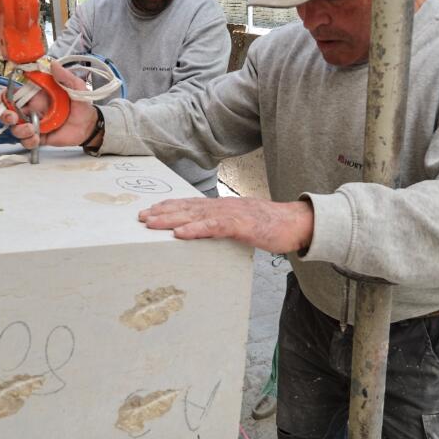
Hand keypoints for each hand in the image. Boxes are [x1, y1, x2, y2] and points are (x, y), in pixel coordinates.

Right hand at [0, 60, 98, 147]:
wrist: (89, 124)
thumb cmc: (80, 103)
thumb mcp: (76, 87)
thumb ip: (65, 76)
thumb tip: (53, 64)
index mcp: (35, 95)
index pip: (12, 94)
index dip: (0, 96)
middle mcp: (30, 109)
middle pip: (7, 112)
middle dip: (4, 115)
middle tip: (12, 117)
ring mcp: (33, 124)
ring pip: (14, 128)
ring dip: (18, 130)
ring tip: (32, 129)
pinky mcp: (38, 138)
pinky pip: (26, 142)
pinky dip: (28, 141)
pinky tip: (37, 138)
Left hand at [138, 198, 313, 254]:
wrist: (298, 223)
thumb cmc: (273, 226)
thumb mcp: (244, 224)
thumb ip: (226, 226)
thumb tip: (210, 232)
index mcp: (224, 207)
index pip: (191, 205)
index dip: (170, 207)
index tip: (150, 212)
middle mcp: (224, 206)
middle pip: (187, 207)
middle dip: (162, 212)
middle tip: (140, 218)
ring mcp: (232, 214)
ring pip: (195, 215)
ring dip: (171, 219)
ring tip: (151, 223)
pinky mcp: (242, 225)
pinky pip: (214, 227)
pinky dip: (195, 229)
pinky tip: (179, 233)